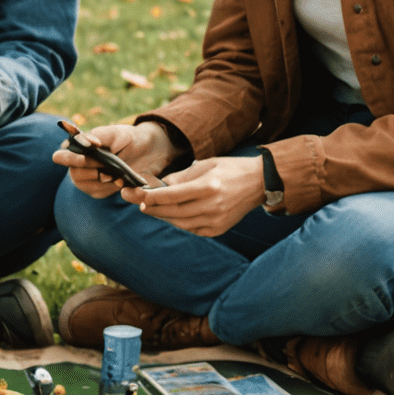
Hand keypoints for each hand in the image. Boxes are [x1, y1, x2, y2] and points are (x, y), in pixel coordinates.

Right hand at [53, 121, 173, 198]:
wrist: (147, 152)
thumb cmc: (127, 138)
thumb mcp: (114, 132)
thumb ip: (97, 135)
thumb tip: (88, 144)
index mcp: (77, 148)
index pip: (61, 157)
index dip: (71, 158)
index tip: (91, 150)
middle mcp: (77, 165)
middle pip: (73, 173)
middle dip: (92, 168)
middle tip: (109, 164)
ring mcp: (87, 180)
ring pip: (84, 185)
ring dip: (102, 178)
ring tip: (118, 172)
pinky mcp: (98, 191)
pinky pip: (99, 192)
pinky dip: (111, 186)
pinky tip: (121, 180)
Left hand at [125, 156, 264, 236]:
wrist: (259, 182)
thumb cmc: (230, 169)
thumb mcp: (205, 164)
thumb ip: (181, 177)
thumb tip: (159, 186)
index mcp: (208, 186)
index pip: (172, 195)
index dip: (152, 197)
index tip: (137, 195)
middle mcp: (212, 206)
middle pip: (173, 211)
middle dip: (150, 207)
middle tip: (134, 201)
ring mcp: (216, 221)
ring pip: (180, 222)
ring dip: (162, 215)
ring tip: (147, 207)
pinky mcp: (218, 229)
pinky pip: (191, 228)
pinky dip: (178, 222)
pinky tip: (169, 214)